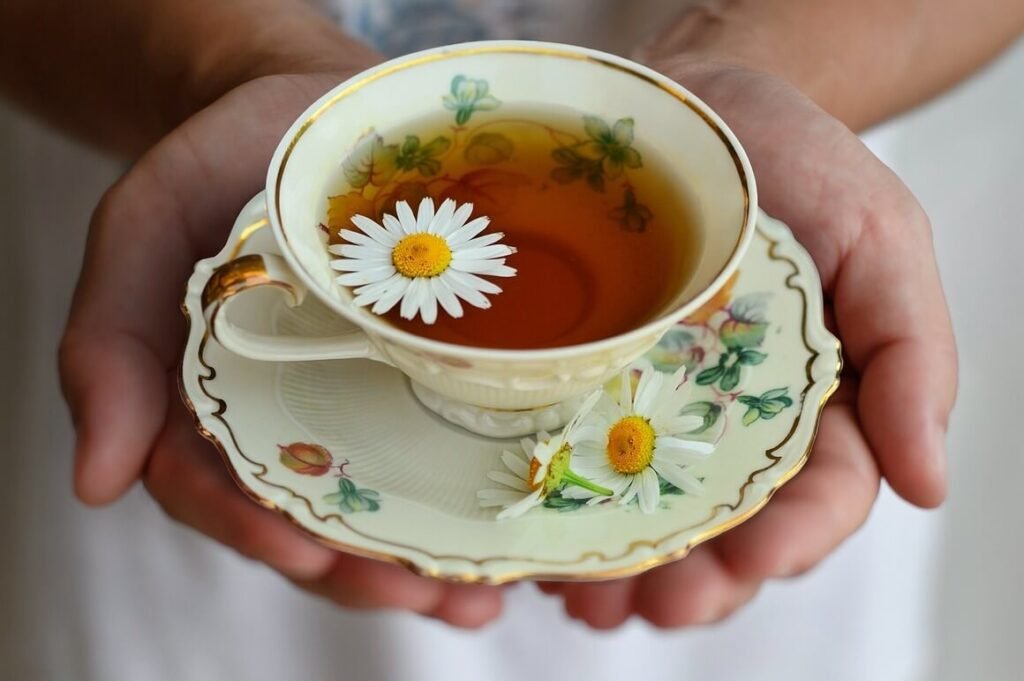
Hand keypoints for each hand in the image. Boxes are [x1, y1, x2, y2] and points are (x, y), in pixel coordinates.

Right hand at [59, 70, 501, 627]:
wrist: (313, 106)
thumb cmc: (220, 165)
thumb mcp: (142, 229)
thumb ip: (106, 343)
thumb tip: (92, 481)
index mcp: (214, 401)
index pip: (221, 490)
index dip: (258, 532)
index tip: (312, 558)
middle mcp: (289, 416)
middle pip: (316, 520)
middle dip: (365, 571)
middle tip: (422, 593)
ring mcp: (363, 399)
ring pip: (387, 503)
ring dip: (429, 560)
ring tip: (478, 591)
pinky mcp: (427, 374)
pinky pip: (449, 447)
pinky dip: (479, 497)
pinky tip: (522, 527)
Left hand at [539, 60, 956, 627]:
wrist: (699, 109)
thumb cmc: (799, 167)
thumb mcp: (881, 242)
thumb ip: (914, 356)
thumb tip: (929, 483)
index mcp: (818, 404)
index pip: (821, 497)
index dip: (791, 540)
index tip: (752, 560)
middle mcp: (736, 422)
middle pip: (726, 529)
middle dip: (695, 580)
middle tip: (653, 604)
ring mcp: (659, 409)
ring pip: (647, 516)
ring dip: (621, 572)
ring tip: (586, 597)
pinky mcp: (590, 386)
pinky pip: (575, 463)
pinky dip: (561, 514)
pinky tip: (537, 548)